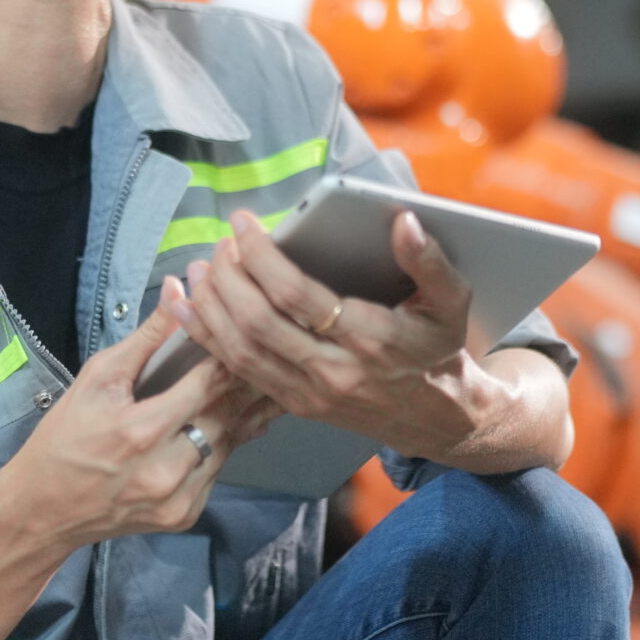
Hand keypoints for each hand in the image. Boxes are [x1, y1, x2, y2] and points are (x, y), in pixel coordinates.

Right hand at [0, 292, 276, 554]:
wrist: (43, 509)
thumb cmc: (64, 436)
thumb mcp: (97, 379)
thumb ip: (146, 338)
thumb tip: (178, 290)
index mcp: (140, 432)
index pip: (206, 386)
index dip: (228, 357)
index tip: (244, 333)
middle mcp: (164, 471)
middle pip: (226, 417)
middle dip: (245, 384)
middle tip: (268, 354)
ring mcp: (176, 499)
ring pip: (228, 446)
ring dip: (243, 414)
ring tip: (263, 382)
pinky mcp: (183, 516)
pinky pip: (217, 472)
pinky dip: (225, 445)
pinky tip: (238, 420)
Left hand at [163, 208, 499, 457]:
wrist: (435, 417)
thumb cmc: (438, 350)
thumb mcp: (451, 303)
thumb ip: (429, 261)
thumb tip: (403, 221)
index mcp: (370, 340)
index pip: (297, 296)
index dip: (261, 257)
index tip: (243, 223)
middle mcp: (333, 370)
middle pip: (257, 323)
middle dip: (228, 277)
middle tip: (221, 243)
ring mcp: (308, 393)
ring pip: (239, 351)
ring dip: (210, 307)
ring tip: (199, 267)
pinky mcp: (293, 403)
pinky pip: (238, 372)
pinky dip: (206, 338)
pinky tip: (188, 309)